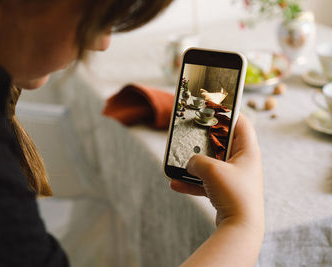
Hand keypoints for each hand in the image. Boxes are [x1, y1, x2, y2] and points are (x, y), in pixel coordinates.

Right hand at [170, 114, 262, 229]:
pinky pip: (206, 182)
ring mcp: (234, 178)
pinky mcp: (226, 192)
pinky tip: (175, 184)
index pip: (241, 122)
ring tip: (179, 160)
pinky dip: (192, 183)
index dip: (228, 112)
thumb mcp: (211, 169)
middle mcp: (243, 163)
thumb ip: (196, 160)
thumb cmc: (234, 194)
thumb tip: (190, 163)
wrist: (240, 228)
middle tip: (191, 131)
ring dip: (194, 163)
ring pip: (212, 163)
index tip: (212, 107)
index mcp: (248, 151)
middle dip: (205, 139)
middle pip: (223, 142)